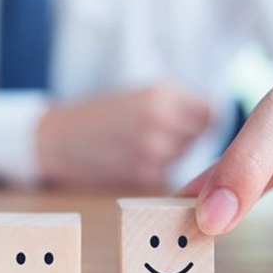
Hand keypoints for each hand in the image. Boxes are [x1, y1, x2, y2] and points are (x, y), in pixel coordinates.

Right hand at [37, 84, 210, 187]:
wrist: (55, 140)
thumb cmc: (101, 116)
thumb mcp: (141, 94)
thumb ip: (180, 104)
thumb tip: (217, 121)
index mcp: (161, 93)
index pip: (211, 112)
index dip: (203, 120)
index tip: (192, 124)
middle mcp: (161, 120)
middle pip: (201, 137)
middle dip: (189, 139)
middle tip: (158, 136)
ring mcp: (153, 151)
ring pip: (185, 158)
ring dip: (173, 157)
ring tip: (140, 147)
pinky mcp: (144, 178)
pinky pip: (167, 177)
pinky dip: (156, 173)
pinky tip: (131, 163)